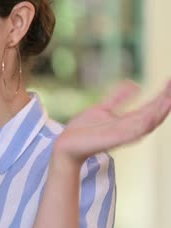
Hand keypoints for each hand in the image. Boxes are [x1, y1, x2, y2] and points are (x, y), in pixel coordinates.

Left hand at [54, 79, 170, 165]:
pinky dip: (143, 125)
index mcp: (129, 121)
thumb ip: (118, 97)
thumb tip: (135, 83)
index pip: (152, 107)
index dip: (163, 95)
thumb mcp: (103, 108)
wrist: (66, 144)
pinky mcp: (114, 139)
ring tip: (169, 98)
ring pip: (147, 123)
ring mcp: (123, 135)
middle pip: (154, 114)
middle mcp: (130, 128)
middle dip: (166, 100)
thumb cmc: (84, 129)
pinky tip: (152, 116)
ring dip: (159, 111)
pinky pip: (132, 133)